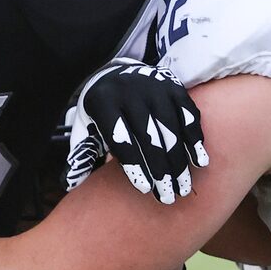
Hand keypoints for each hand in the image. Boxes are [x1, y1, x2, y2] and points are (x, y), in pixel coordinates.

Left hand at [66, 61, 208, 203]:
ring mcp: (155, 87)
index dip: (133, 165)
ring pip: (171, 128)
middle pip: (149, 135)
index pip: (120, 137)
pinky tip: (200, 162)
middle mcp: (130, 91)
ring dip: (180, 161)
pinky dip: (195, 139)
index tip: (145, 189)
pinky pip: (188, 115)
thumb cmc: (101, 111)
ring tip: (184, 187)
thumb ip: (81, 155)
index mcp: (103, 101)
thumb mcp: (85, 127)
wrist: (117, 73)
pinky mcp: (174, 87)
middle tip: (168, 197)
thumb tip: (70, 186)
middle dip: (161, 169)